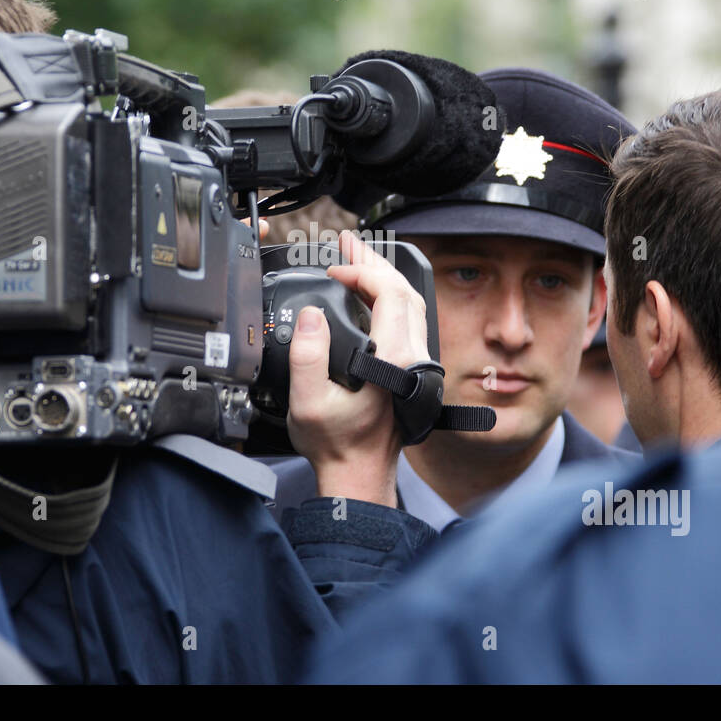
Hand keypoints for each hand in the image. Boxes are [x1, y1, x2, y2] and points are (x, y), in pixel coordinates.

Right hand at [286, 230, 429, 506]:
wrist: (359, 475)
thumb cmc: (337, 445)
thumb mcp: (307, 402)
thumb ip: (307, 356)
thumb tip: (312, 316)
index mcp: (393, 360)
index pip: (390, 294)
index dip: (364, 273)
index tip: (335, 271)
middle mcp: (411, 358)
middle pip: (405, 291)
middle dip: (375, 263)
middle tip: (348, 245)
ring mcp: (413, 363)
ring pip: (410, 304)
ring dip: (384, 278)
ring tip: (356, 260)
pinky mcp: (408, 370)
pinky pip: (406, 320)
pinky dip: (387, 297)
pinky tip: (367, 295)